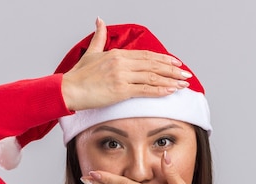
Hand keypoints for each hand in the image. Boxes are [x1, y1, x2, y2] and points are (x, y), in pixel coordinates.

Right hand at [61, 18, 191, 111]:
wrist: (68, 90)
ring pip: (152, 77)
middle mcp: (122, 63)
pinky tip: (170, 91)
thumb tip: (100, 20)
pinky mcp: (121, 90)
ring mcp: (122, 76)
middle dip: (172, 70)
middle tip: (186, 74)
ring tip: (183, 84)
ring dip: (170, 81)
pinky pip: (145, 90)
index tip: (175, 63)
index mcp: (117, 54)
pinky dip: (159, 90)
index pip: (146, 55)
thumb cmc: (78, 75)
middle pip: (153, 65)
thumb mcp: (91, 52)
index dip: (163, 59)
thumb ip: (99, 37)